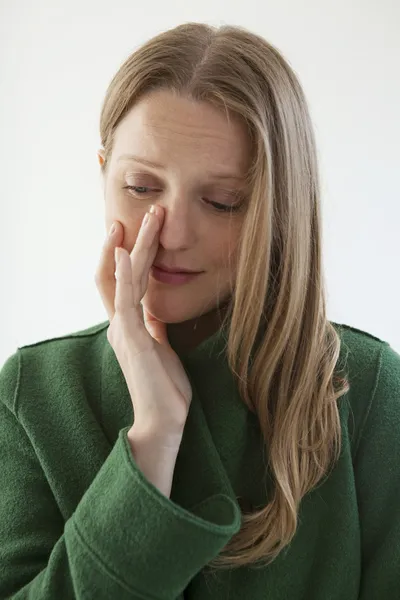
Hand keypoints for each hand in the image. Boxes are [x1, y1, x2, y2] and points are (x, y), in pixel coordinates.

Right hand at [95, 205, 192, 443]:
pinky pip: (123, 299)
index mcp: (129, 324)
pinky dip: (122, 273)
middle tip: (150, 211)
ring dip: (132, 245)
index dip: (133, 252)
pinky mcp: (130, 337)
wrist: (163, 419)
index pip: (126, 280)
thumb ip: (154, 327)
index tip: (145, 228)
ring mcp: (123, 328)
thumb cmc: (164, 387)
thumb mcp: (161, 347)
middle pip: (121, 271)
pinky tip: (123, 251)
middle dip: (135, 240)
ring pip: (122, 277)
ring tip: (142, 218)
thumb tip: (156, 312)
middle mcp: (120, 322)